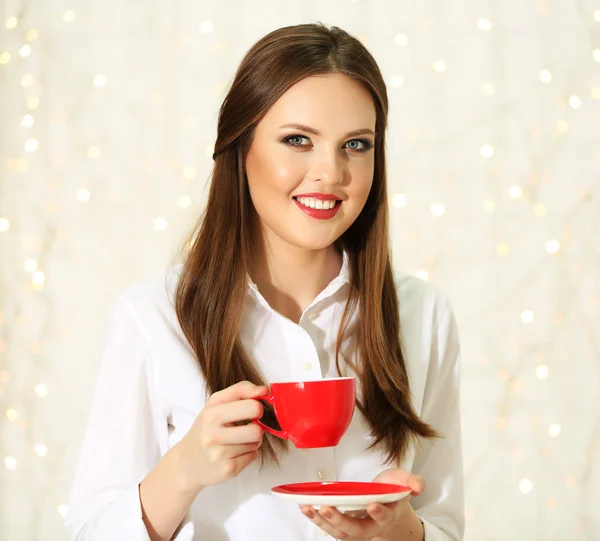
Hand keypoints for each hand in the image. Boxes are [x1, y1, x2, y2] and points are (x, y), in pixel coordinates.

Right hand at [170, 380, 266, 494]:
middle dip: (257, 427)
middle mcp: (212, 434)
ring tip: (238, 441)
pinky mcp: (227, 469)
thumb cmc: (206, 429)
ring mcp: (219, 454)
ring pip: (256, 443)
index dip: (258, 407)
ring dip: (252, 441)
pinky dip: (248, 454)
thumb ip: (240, 390)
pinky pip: (253, 456)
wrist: (186, 462)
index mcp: (211, 413)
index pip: (251, 406)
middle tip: (248, 426)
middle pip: (256, 429)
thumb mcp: (216, 404)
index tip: (253, 410)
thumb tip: (264, 390)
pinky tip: (235, 453)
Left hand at [300, 469, 424, 539]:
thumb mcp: (402, 481)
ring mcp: (356, 529)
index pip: (384, 516)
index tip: (372, 505)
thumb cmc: (391, 492)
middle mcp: (371, 525)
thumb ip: (410, 481)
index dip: (379, 512)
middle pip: (356, 530)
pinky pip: (329, 527)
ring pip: (340, 532)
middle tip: (326, 507)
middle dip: (340, 520)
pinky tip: (305, 508)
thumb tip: (418, 485)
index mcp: (388, 513)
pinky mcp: (343, 527)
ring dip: (322, 521)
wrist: (386, 507)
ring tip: (307, 508)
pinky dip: (316, 519)